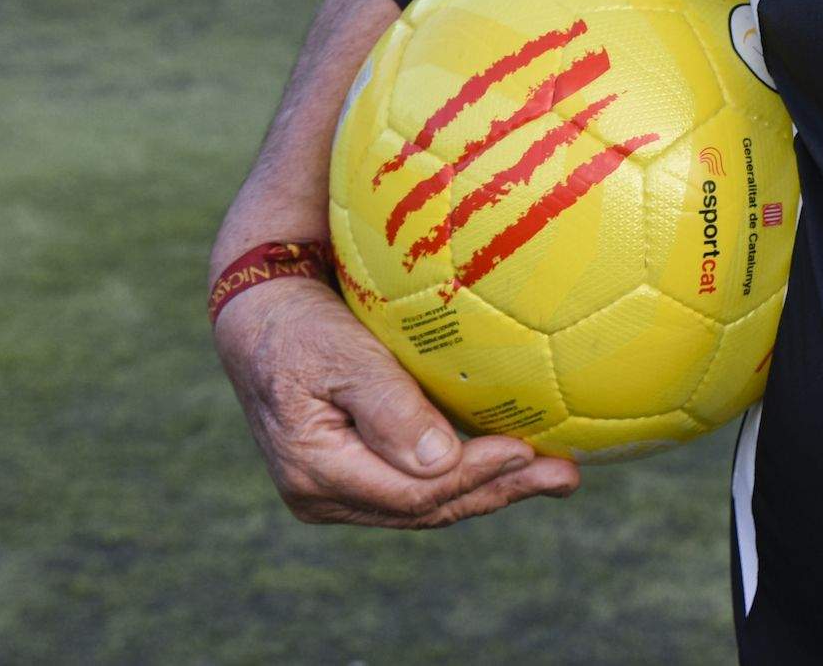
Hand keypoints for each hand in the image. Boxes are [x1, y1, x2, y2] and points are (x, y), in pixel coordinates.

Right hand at [213, 272, 580, 526]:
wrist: (259, 314)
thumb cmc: (301, 323)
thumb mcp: (341, 354)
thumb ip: (389, 407)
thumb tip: (442, 462)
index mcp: (314, 473)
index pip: (409, 492)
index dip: (472, 476)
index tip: (526, 451)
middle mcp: (323, 495)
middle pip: (426, 508)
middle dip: (498, 491)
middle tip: (563, 477)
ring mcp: (338, 490)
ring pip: (427, 502)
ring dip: (492, 489)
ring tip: (555, 477)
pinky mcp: (355, 472)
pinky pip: (419, 484)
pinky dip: (467, 474)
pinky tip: (514, 463)